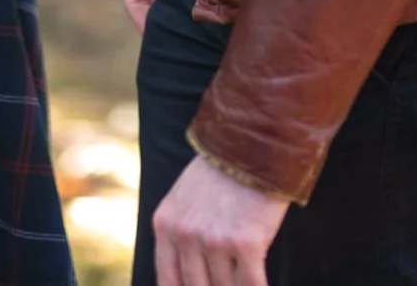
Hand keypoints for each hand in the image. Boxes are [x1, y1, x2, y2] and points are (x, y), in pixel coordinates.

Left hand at [150, 155, 289, 285]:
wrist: (252, 144)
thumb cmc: (221, 173)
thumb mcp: (183, 199)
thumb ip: (179, 234)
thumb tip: (188, 277)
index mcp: (165, 225)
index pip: (167, 280)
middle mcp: (185, 235)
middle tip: (224, 282)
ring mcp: (214, 240)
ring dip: (236, 285)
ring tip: (243, 278)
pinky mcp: (246, 242)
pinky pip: (251, 284)